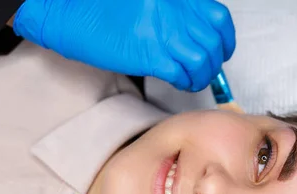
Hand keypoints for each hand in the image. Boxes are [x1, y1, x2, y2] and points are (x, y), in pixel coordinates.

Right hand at [13, 0, 234, 91]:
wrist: (71, 13)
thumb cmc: (103, 8)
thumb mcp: (149, 4)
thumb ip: (174, 15)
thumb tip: (194, 37)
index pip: (219, 19)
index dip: (225, 40)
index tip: (222, 50)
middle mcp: (176, 12)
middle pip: (213, 44)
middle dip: (214, 63)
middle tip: (205, 70)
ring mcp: (164, 33)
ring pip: (202, 61)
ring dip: (202, 76)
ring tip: (192, 80)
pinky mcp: (150, 55)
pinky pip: (181, 74)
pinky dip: (185, 82)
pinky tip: (179, 82)